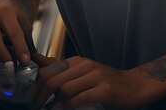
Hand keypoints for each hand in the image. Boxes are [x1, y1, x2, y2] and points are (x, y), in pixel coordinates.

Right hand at [0, 0, 35, 64]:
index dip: (20, 47)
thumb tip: (33, 59)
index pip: (13, 31)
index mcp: (6, 13)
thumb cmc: (15, 20)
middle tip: (11, 66)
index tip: (25, 61)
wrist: (1, 8)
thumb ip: (27, 40)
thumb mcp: (24, 24)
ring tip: (5, 64)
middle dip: (2, 53)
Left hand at [31, 55, 149, 109]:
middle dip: (40, 97)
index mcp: (78, 61)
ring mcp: (95, 77)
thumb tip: (39, 62)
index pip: (48, 70)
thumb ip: (64, 70)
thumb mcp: (84, 72)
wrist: (135, 86)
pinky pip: (78, 99)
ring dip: (52, 105)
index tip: (30, 99)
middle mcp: (85, 65)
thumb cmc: (107, 82)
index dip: (35, 86)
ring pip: (64, 89)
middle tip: (35, 108)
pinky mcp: (104, 90)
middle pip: (53, 80)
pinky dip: (68, 107)